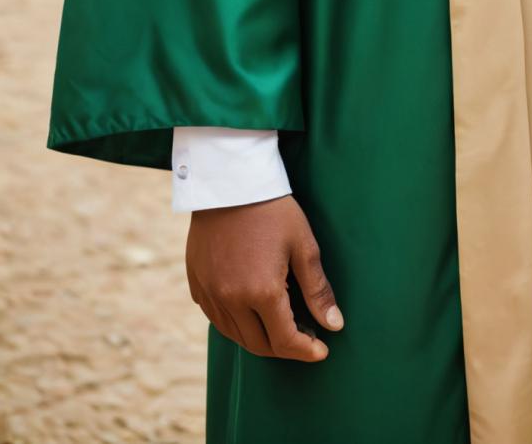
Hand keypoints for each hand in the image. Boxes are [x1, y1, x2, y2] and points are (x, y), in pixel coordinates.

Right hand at [185, 195, 343, 360]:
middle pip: (259, 345)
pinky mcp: (197, 286)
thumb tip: (335, 326)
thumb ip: (317, 290)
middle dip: (285, 349)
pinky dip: (237, 324)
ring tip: (281, 326)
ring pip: (236, 336)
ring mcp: (210, 294)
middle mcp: (231, 299)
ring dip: (260, 339)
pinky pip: (217, 320)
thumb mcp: (303, 245)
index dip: (306, 351)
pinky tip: (252, 311)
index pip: (286, 341)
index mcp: (261, 291)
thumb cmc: (272, 210)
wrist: (229, 182)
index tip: (322, 351)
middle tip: (305, 338)